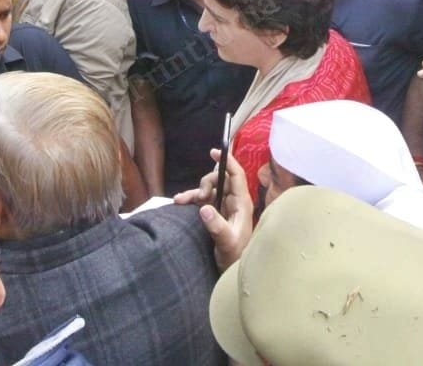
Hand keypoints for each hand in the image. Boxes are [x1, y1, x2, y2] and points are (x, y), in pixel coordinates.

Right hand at [174, 148, 253, 271]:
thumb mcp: (227, 242)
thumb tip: (203, 207)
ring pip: (210, 189)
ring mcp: (223, 207)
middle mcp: (233, 202)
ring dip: (196, 191)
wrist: (230, 270)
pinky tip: (180, 202)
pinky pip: (201, 200)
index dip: (228, 161)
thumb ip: (216, 225)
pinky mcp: (213, 214)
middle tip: (200, 197)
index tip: (214, 152)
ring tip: (183, 201)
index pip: (237, 175)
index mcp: (242, 203)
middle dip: (207, 183)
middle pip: (220, 179)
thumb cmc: (235, 256)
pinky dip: (191, 198)